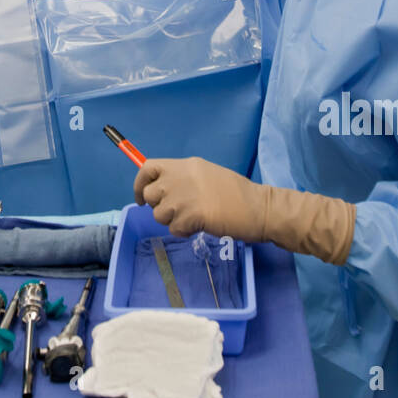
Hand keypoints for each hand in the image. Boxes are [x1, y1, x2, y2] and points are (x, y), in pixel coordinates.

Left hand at [135, 156, 355, 263]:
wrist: (258, 207)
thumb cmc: (236, 193)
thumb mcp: (206, 175)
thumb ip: (183, 179)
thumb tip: (163, 189)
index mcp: (185, 165)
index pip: (148, 168)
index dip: (139, 184)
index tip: (141, 198)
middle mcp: (181, 177)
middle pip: (149, 194)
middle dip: (158, 207)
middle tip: (176, 212)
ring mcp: (185, 196)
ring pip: (159, 214)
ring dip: (173, 221)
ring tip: (193, 219)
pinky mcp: (192, 215)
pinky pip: (174, 229)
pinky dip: (184, 232)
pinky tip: (200, 226)